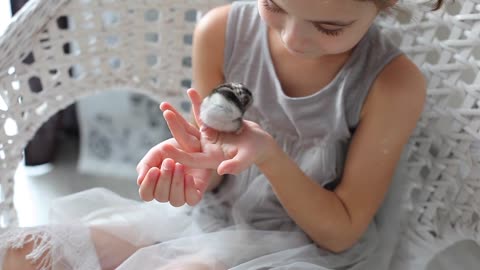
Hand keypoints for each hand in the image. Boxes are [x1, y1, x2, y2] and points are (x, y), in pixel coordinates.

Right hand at [136, 138, 211, 206]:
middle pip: (160, 197)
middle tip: (170, 161)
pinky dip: (189, 189)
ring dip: (176, 183)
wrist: (195, 143)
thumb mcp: (157, 152)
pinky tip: (189, 176)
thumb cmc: (173, 149)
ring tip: (179, 166)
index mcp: (154, 185)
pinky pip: (191, 200)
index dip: (149, 185)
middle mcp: (167, 193)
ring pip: (175, 201)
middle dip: (165, 179)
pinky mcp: (196, 194)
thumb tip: (139, 181)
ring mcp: (182, 195)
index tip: (154, 169)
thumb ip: (146, 164)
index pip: (146, 194)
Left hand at [160, 88, 275, 174]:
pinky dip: (197, 103)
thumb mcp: (247, 159)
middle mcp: (204, 148)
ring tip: (166, 103)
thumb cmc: (255, 153)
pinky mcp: (211, 126)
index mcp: (210, 160)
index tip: (162, 148)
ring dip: (177, 114)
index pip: (190, 158)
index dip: (177, 155)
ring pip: (188, 125)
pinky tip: (191, 92)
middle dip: (174, 125)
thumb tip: (222, 170)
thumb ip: (236, 166)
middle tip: (165, 112)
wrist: (259, 143)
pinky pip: (201, 114)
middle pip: (185, 138)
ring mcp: (207, 137)